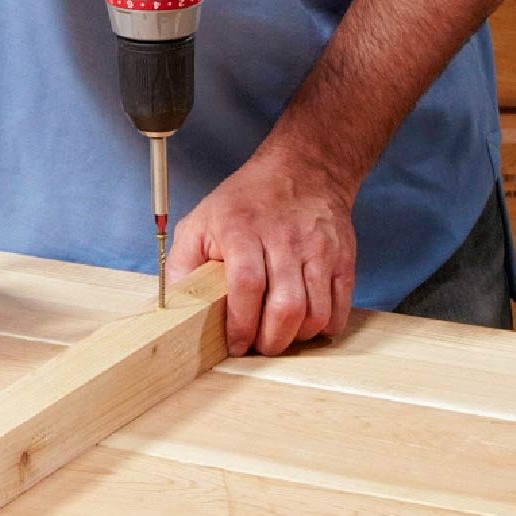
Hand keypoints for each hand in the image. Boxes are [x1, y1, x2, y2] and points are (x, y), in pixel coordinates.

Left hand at [166, 142, 359, 355]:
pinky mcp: (343, 257)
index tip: (236, 344)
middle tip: (259, 346)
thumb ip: (181, 261)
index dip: (241, 324)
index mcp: (244, 229)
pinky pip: (340, 307)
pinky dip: (325, 327)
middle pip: (286, 307)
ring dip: (297, 337)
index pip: (247, 285)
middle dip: (271, 340)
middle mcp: (285, 238)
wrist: (305, 169)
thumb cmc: (248, 200)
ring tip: (281, 334)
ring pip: (316, 313)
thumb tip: (172, 303)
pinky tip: (306, 324)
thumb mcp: (201, 219)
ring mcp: (319, 249)